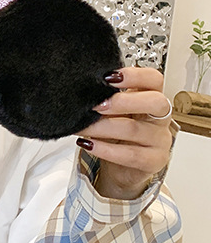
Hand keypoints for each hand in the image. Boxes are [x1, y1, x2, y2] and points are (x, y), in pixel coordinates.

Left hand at [75, 67, 172, 199]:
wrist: (121, 167)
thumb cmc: (116, 132)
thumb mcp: (111, 111)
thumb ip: (104, 98)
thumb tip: (81, 88)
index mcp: (150, 97)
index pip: (154, 79)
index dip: (134, 75)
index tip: (108, 77)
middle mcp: (159, 117)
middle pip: (155, 102)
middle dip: (122, 101)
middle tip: (96, 105)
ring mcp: (160, 140)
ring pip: (134, 129)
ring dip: (101, 127)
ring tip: (81, 127)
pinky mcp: (155, 161)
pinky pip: (130, 155)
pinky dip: (105, 149)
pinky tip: (88, 144)